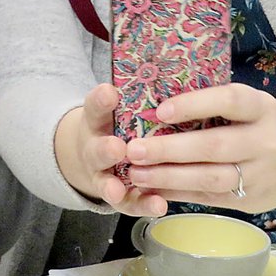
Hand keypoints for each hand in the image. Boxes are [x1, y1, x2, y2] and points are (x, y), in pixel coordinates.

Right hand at [54, 84, 167, 215]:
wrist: (95, 156)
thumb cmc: (118, 124)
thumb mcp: (119, 107)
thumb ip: (138, 95)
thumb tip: (180, 70)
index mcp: (97, 120)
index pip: (95, 106)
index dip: (101, 100)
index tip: (108, 92)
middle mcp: (95, 148)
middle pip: (97, 149)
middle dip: (106, 150)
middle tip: (117, 148)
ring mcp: (103, 175)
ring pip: (106, 181)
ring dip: (112, 185)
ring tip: (117, 189)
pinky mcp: (119, 196)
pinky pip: (129, 203)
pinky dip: (143, 204)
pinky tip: (159, 205)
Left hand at [123, 81, 275, 212]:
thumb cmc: (260, 119)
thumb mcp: (248, 102)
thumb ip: (213, 105)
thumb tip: (156, 112)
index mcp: (262, 108)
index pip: (229, 101)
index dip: (194, 105)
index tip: (160, 110)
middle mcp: (267, 142)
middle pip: (215, 146)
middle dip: (170, 150)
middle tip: (134, 149)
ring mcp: (262, 176)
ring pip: (211, 179)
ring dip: (169, 177)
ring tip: (137, 173)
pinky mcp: (254, 202)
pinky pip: (211, 198)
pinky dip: (179, 193)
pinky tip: (154, 188)